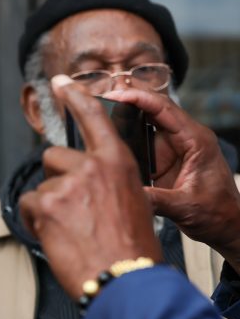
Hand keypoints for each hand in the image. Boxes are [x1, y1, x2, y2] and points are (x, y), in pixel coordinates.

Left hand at [19, 75, 162, 298]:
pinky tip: (57, 238)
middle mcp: (92, 166)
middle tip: (71, 211)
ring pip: (41, 186)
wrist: (124, 279)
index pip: (93, 119)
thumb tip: (83, 181)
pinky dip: (36, 222)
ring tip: (70, 232)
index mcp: (118, 162)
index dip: (75, 97)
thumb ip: (107, 183)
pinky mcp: (46, 204)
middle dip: (55, 180)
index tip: (60, 82)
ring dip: (47, 207)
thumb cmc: (130, 249)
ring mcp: (67, 184)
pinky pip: (29, 206)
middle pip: (53, 156)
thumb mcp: (133, 203)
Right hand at [102, 88, 239, 270]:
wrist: (225, 225)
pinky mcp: (162, 160)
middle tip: (96, 98)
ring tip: (94, 115)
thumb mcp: (185, 206)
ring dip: (121, 119)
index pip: (164, 108)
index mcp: (196, 140)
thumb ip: (156, 199)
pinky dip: (122, 140)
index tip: (113, 94)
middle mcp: (183, 138)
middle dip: (125, 101)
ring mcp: (171, 148)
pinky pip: (139, 143)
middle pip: (150, 109)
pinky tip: (104, 139)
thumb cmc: (217, 212)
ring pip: (142, 125)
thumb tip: (124, 192)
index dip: (138, 97)